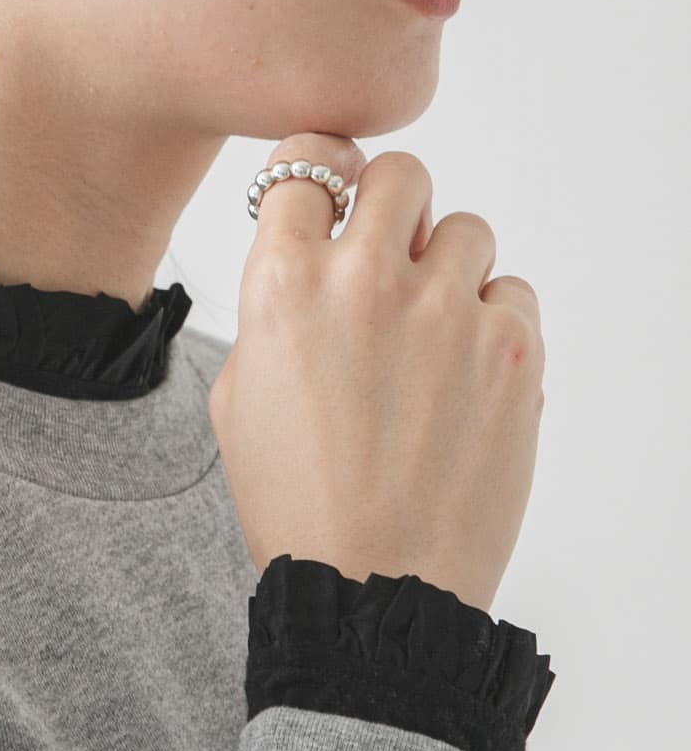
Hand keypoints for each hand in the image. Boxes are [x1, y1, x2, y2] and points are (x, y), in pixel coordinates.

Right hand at [207, 133, 545, 615]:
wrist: (372, 587)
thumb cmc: (296, 508)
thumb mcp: (238, 403)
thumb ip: (273, 312)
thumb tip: (308, 264)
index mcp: (283, 288)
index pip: (306, 163)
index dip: (319, 179)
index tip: (331, 198)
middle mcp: (365, 281)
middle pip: (400, 174)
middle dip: (393, 215)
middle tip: (387, 272)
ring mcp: (448, 310)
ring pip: (465, 230)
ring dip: (446, 274)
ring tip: (426, 350)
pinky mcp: (513, 347)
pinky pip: (511, 294)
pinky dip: (490, 328)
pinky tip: (459, 389)